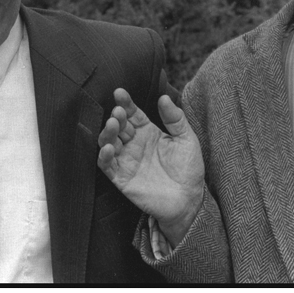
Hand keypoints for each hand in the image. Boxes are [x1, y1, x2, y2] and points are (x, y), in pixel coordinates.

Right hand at [97, 88, 203, 246]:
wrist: (189, 200)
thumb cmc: (189, 169)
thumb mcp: (186, 139)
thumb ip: (175, 118)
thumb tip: (163, 97)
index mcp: (148, 132)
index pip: (133, 114)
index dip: (126, 103)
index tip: (120, 92)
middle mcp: (134, 144)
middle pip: (119, 126)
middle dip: (116, 116)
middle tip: (119, 111)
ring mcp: (127, 161)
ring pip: (109, 143)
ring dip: (107, 133)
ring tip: (113, 124)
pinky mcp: (122, 179)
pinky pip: (107, 166)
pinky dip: (104, 156)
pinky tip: (109, 148)